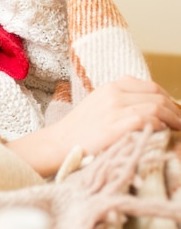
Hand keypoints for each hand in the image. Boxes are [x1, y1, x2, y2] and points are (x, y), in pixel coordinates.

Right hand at [6, 76, 180, 176]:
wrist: (60, 142)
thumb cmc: (81, 128)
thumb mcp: (99, 104)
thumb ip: (121, 100)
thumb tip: (151, 107)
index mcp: (110, 86)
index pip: (150, 87)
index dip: (168, 99)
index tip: (173, 112)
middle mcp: (114, 93)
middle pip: (157, 96)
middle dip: (174, 111)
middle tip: (179, 125)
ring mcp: (116, 109)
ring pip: (157, 107)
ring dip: (173, 120)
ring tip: (176, 132)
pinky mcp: (118, 125)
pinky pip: (149, 120)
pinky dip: (161, 127)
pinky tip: (162, 135)